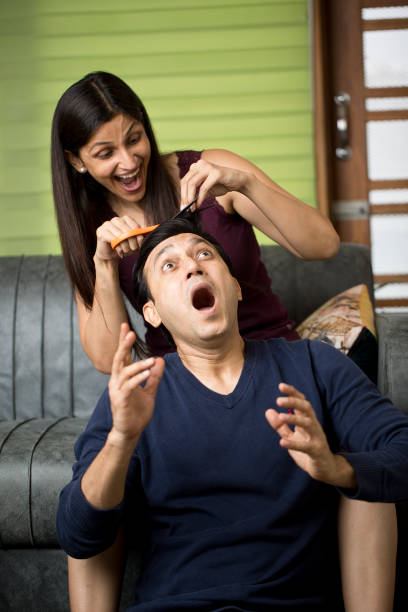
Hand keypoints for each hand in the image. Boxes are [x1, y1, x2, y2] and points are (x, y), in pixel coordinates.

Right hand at [95, 216, 143, 260]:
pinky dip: (119, 248)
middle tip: (133, 250)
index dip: (139, 237)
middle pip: (128, 231)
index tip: (139, 245)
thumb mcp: (134, 243)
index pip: (135, 226)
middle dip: (133, 243)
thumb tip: (141, 237)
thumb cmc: (123, 247)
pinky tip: (120, 253)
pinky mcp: (101, 231)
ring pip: (121, 235)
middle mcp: (116, 220)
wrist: (110, 255)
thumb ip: (139, 238)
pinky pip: (113, 239)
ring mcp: (107, 224)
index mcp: (125, 219)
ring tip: (126, 252)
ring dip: (126, 246)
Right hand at [108, 323, 164, 446]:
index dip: (123, 341)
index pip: (122, 356)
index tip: (125, 326)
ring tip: (151, 360)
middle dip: (123, 345)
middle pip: (118, 359)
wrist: (130, 432)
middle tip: (129, 332)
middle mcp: (116, 381)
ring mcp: (116, 391)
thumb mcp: (149, 391)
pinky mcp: (120, 400)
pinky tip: (147, 373)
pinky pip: (128, 386)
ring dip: (138, 365)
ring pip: (124, 372)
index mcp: (122, 377)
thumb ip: (153, 377)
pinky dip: (137, 378)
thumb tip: (160, 361)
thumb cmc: (136, 412)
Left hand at [179, 158, 249, 207]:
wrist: (239, 180)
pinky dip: (200, 198)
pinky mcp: (215, 173)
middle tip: (185, 208)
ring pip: (192, 184)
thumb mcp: (207, 189)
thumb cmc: (223, 184)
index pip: (184, 180)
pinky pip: (203, 188)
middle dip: (184, 197)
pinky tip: (199, 204)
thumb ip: (197, 194)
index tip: (182, 206)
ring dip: (190, 198)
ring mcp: (208, 167)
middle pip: (185, 182)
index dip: (181, 194)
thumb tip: (187, 203)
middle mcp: (200, 164)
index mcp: (196, 166)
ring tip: (192, 208)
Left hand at [265, 383, 356, 488]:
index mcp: (307, 420)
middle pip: (307, 408)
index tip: (281, 385)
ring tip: (281, 417)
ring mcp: (317, 438)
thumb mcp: (292, 436)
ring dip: (295, 419)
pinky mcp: (317, 451)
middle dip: (294, 402)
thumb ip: (280, 425)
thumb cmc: (308, 450)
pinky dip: (294, 444)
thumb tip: (268, 410)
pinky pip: (306, 446)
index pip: (301, 402)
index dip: (293, 393)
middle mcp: (314, 426)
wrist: (325, 469)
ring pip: (309, 423)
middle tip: (278, 400)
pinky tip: (282, 442)